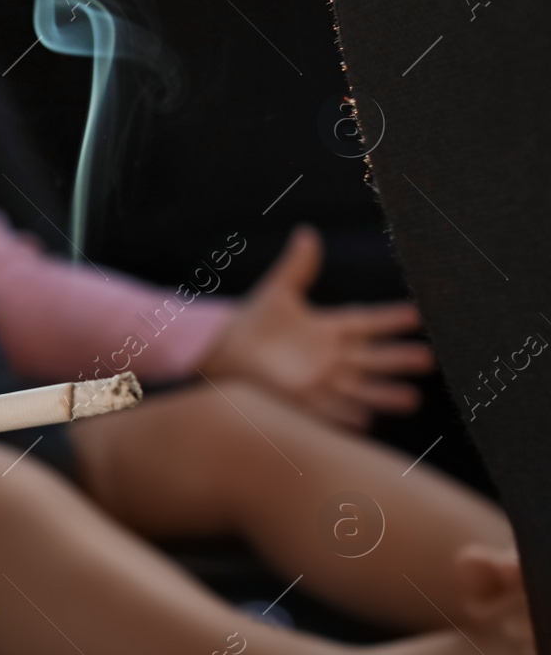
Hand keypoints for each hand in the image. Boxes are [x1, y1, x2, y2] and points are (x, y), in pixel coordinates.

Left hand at [197, 226, 433, 429]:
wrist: (227, 350)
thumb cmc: (256, 320)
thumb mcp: (278, 291)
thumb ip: (296, 267)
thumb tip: (307, 233)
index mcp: (332, 328)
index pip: (368, 322)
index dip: (390, 319)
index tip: (417, 314)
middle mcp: (334, 357)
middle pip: (373, 359)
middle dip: (398, 359)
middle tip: (428, 358)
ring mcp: (322, 381)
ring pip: (360, 389)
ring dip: (383, 395)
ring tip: (412, 400)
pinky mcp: (304, 400)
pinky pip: (330, 410)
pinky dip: (346, 415)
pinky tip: (366, 421)